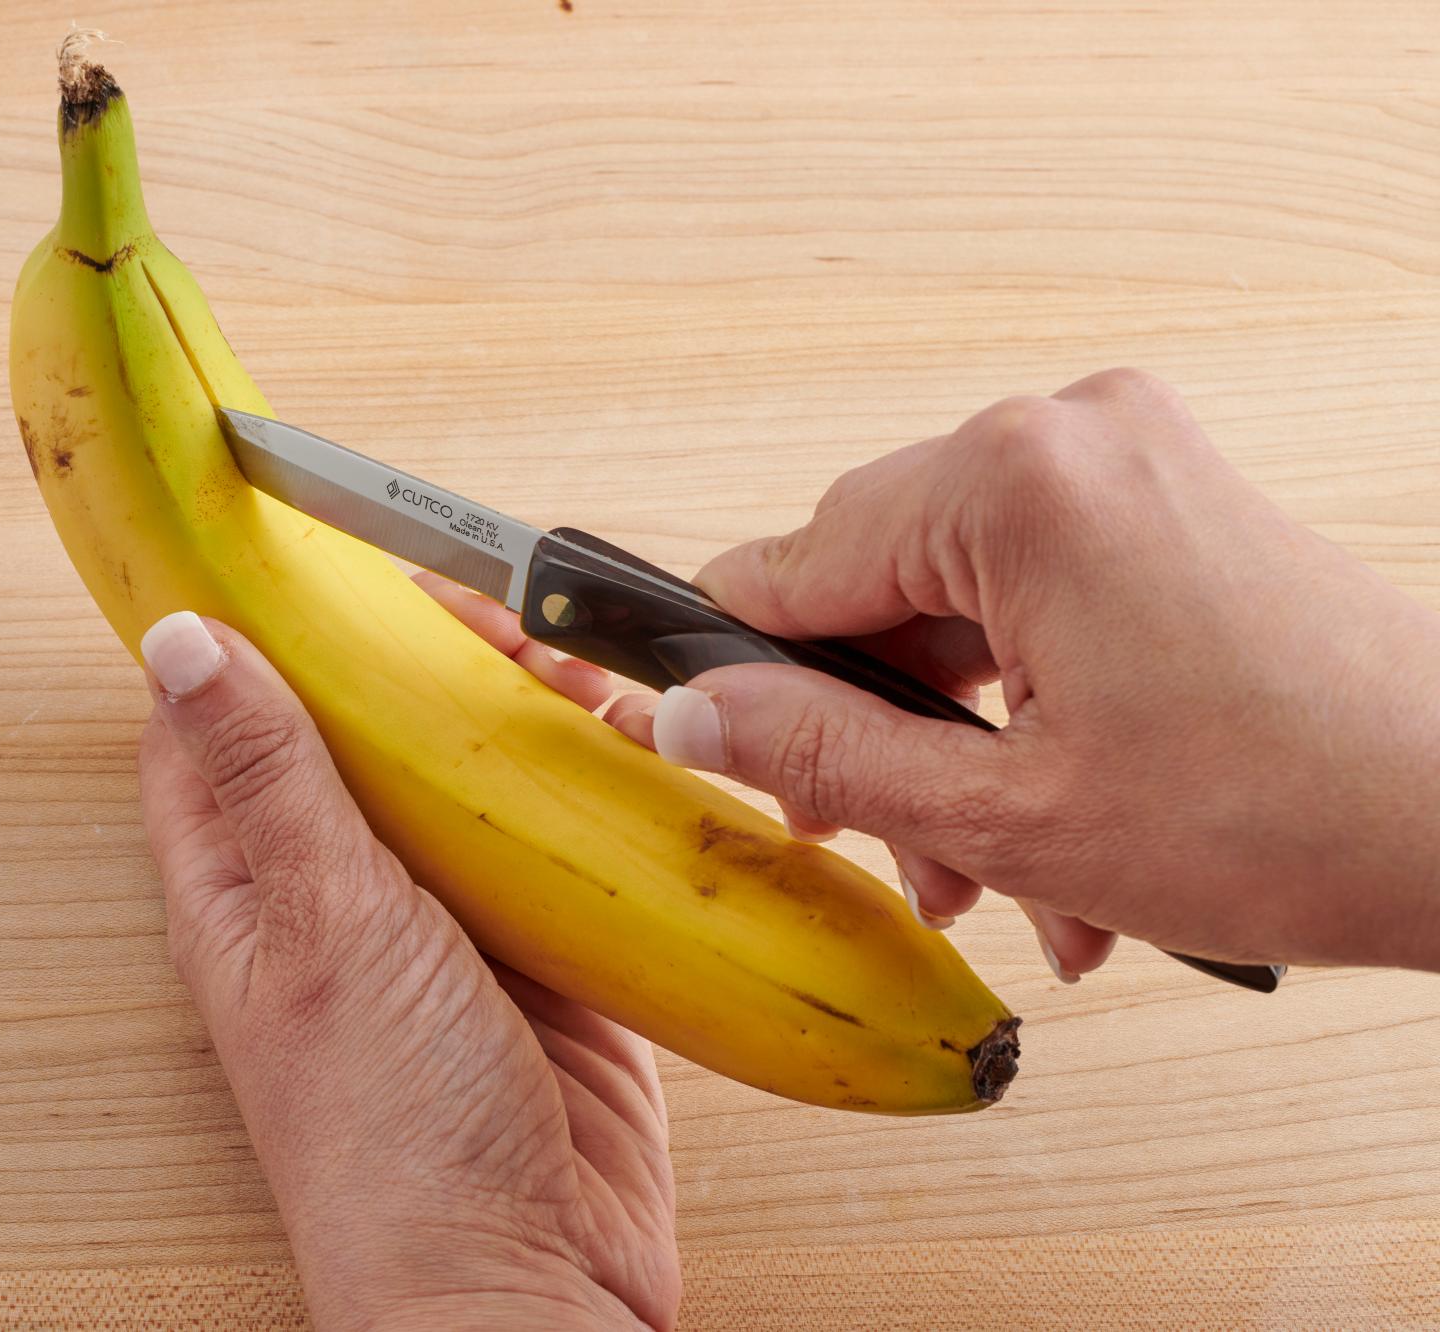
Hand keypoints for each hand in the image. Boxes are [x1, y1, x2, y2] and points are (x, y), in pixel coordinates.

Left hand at [136, 597, 678, 1329]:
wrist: (524, 1281)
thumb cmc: (391, 1135)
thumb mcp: (322, 922)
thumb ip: (269, 775)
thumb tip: (178, 639)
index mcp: (247, 887)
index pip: (221, 721)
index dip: (258, 627)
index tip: (316, 554)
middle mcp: (339, 898)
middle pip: (365, 734)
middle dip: (420, 658)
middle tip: (484, 614)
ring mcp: (446, 928)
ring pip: (471, 778)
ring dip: (515, 712)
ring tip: (566, 662)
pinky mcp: (546, 960)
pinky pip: (564, 845)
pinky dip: (596, 787)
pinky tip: (629, 743)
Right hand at [611, 368, 1439, 976]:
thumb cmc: (1297, 813)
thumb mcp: (1005, 813)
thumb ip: (820, 754)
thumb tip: (687, 716)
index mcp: (1013, 483)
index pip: (791, 559)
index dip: (737, 669)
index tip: (709, 743)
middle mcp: (1069, 439)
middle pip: (875, 583)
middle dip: (872, 732)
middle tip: (885, 849)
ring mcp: (1130, 461)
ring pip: (957, 605)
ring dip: (954, 744)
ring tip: (993, 875)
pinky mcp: (1170, 501)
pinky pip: (1037, 595)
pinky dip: (1024, 706)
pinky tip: (1052, 830)